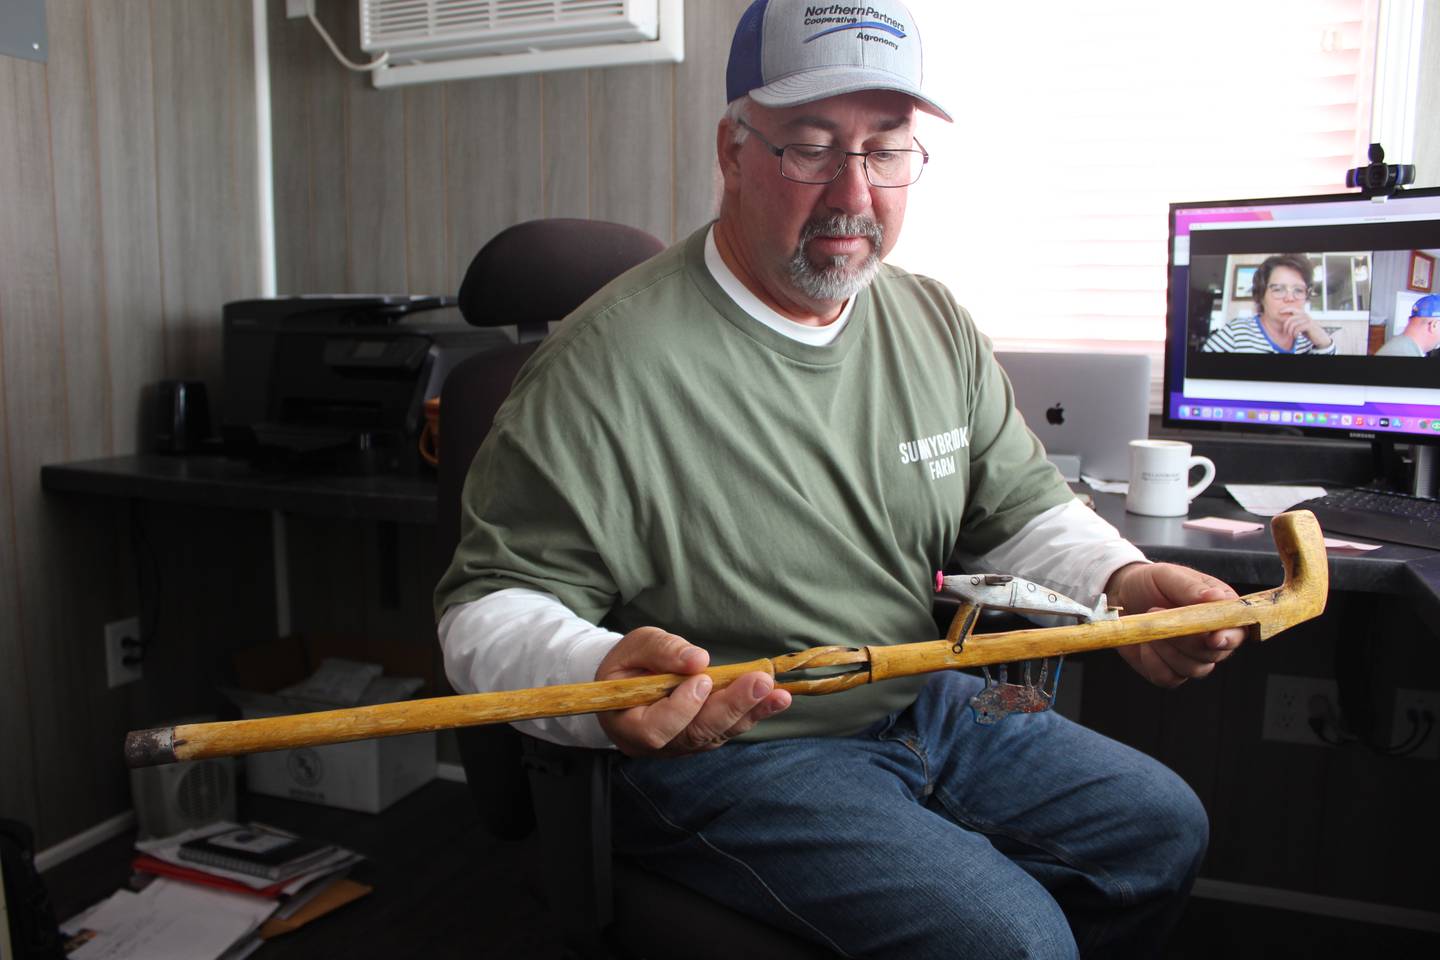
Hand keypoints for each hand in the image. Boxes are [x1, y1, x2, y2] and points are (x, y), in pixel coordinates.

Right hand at [595, 627, 790, 756]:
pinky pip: (728, 729)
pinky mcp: (703, 738)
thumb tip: (698, 659)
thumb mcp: (636, 647)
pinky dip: (753, 713)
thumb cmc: (629, 664)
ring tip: (778, 693)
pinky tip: (774, 698)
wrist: (631, 682)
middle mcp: (657, 745)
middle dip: (730, 707)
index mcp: (628, 725)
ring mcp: (682, 746)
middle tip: (759, 682)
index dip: (682, 708)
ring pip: (717, 734)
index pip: (656, 729)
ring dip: (750, 712)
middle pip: (695, 735)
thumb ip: (662, 650)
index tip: (704, 679)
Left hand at [1105, 562, 1245, 686]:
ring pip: (1193, 669)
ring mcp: (1192, 657)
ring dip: (1167, 649)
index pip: (1238, 631)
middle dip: (1185, 640)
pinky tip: (1145, 643)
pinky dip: (1153, 662)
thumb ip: (1191, 587)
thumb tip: (1216, 597)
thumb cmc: (1151, 582)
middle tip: (1158, 612)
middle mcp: (1212, 638)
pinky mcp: (1170, 670)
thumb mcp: (1168, 576)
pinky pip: (1168, 678)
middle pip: (1214, 654)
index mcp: (1221, 611)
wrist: (1120, 594)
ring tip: (1150, 624)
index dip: (1228, 637)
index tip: (1213, 638)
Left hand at [1279, 308, 1331, 348]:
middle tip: (1286, 332)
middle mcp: (1305, 315)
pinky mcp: (1309, 325)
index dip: (1286, 309)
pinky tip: (1296, 336)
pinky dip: (1294, 334)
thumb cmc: (1308, 331)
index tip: (1279, 312)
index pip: (1293, 309)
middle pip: (1290, 319)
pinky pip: (1297, 329)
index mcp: (1303, 314)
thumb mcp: (1301, 325)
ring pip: (1293, 324)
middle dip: (1286, 327)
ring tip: (1291, 335)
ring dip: (1290, 332)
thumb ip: (1296, 322)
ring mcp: (1308, 320)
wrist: (1319, 337)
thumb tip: (1285, 320)